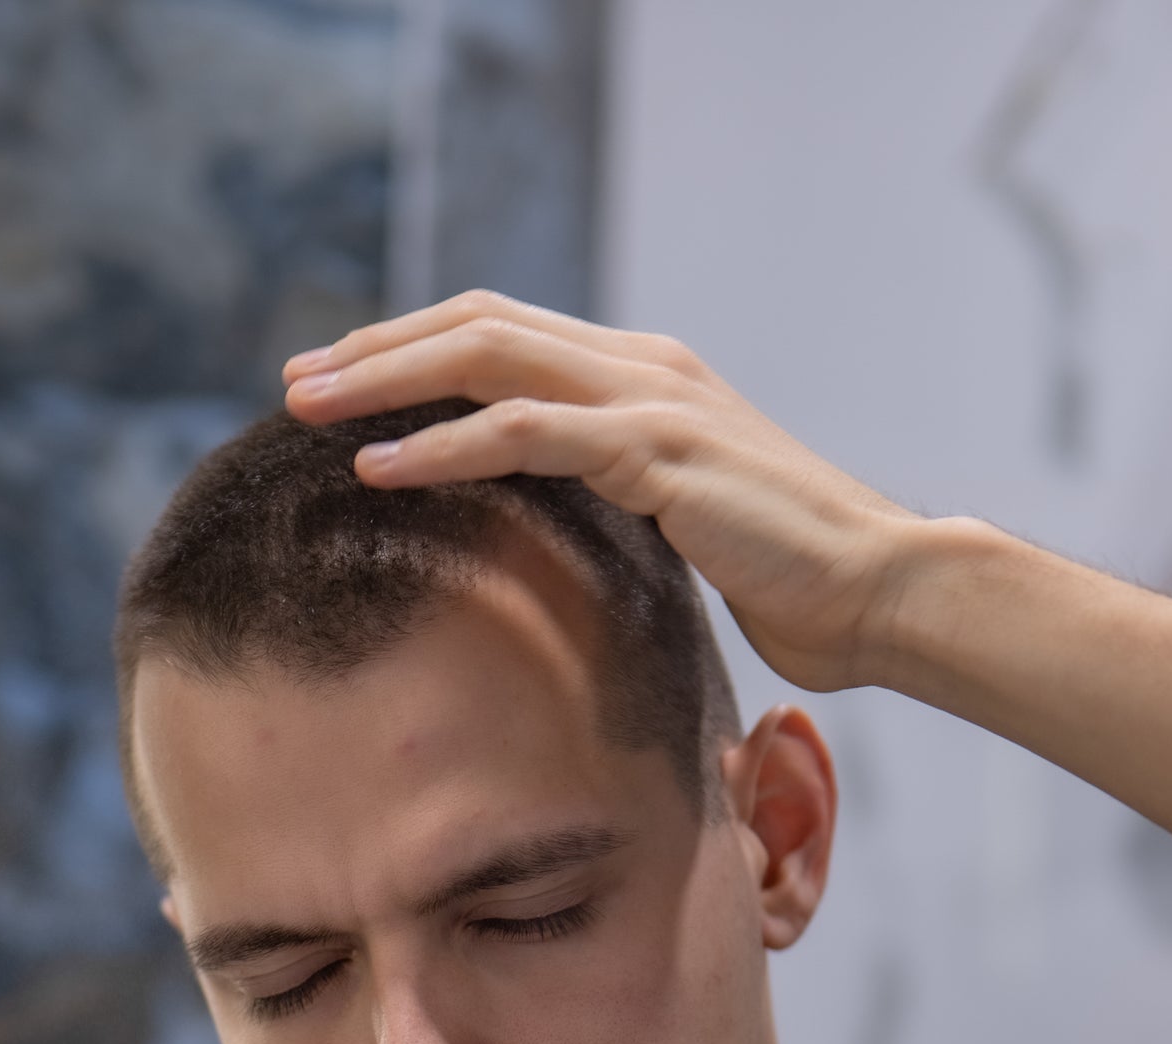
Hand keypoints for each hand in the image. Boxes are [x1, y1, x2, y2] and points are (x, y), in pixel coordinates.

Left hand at [282, 292, 921, 694]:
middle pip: (480, 326)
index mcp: (642, 377)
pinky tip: (377, 468)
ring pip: (489, 359)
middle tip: (295, 383)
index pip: (504, 335)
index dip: (414, 348)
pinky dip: (442, 447)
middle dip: (377, 350)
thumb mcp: (680, 521)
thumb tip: (550, 528)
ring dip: (386, 382)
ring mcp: (650, 401)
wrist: (876, 590)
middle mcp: (641, 368)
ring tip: (308, 411)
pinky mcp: (656, 453)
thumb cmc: (785, 576)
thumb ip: (615, 498)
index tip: (341, 383)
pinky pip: (524, 434)